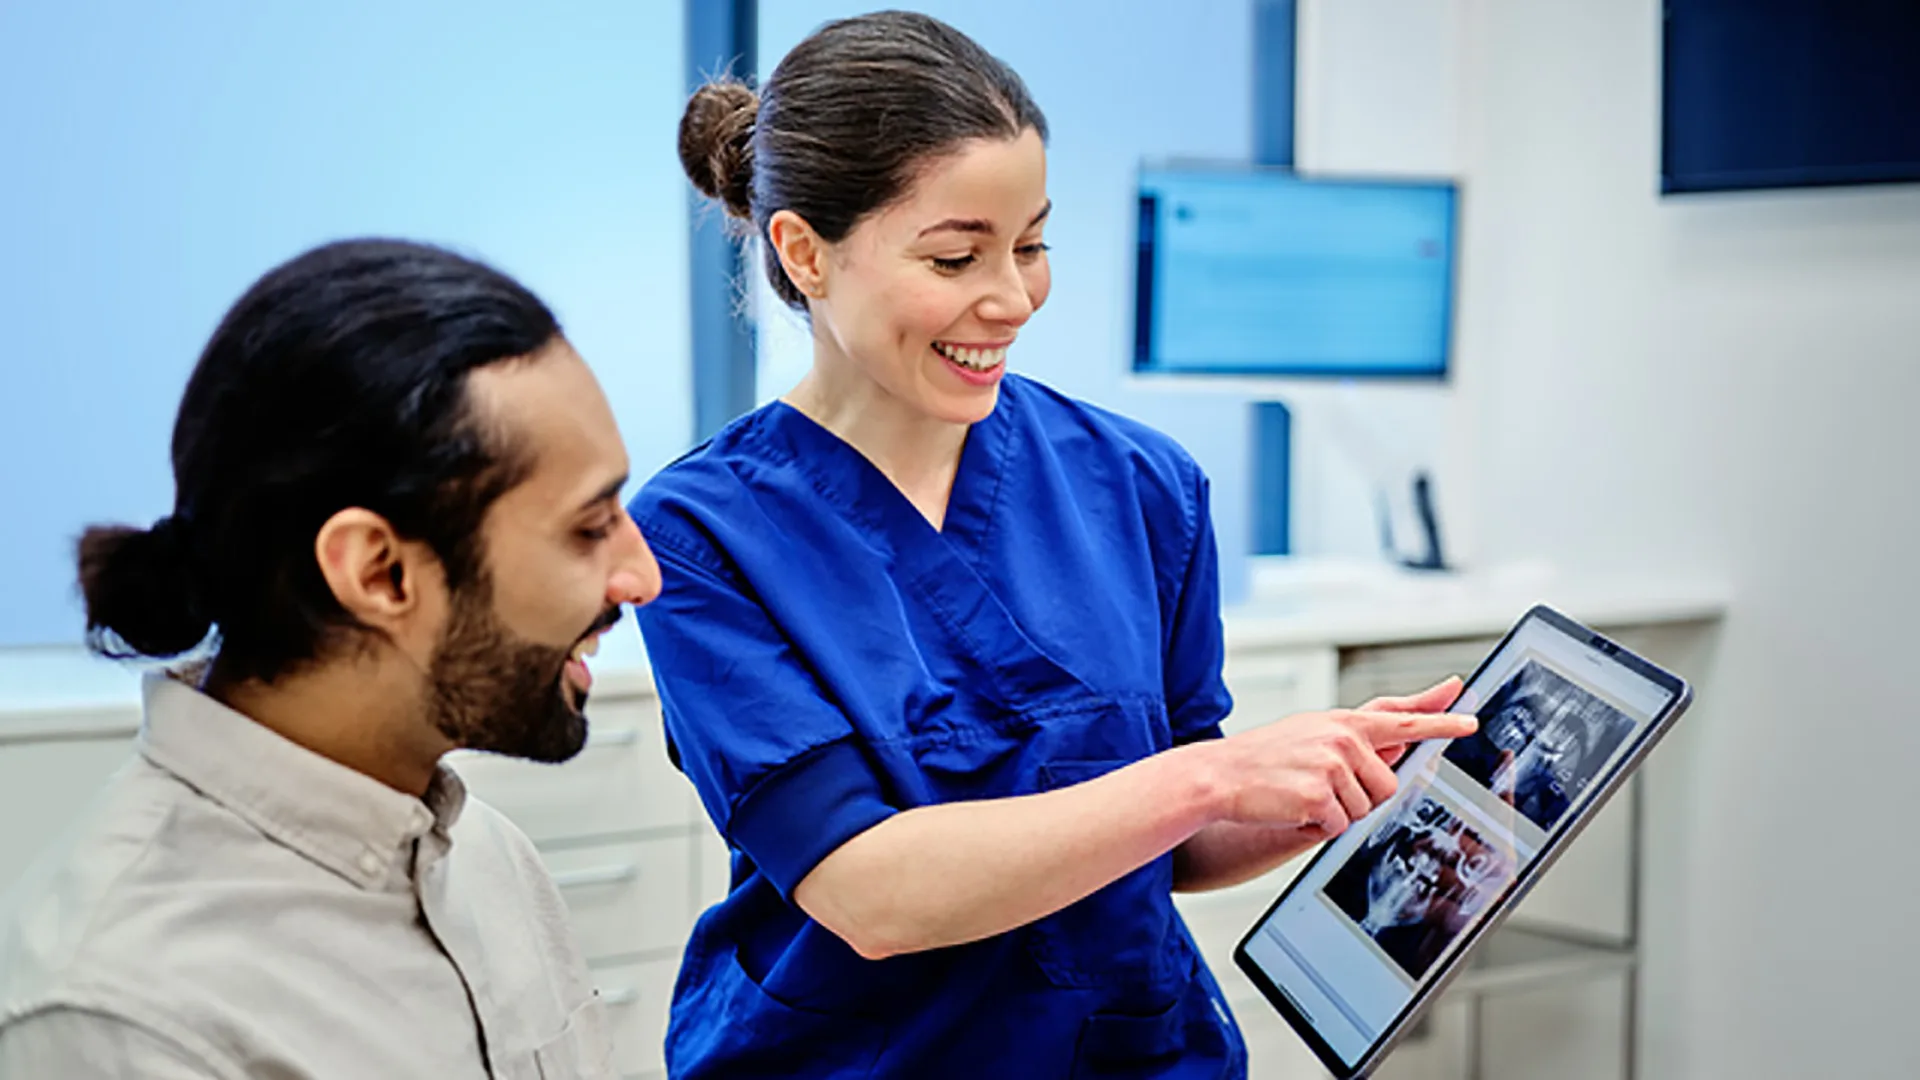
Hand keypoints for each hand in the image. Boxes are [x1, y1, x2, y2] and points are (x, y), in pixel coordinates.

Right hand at [1200, 694, 1475, 840]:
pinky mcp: (1319, 795)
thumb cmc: (1263, 758)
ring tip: (1301, 795)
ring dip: (1337, 814)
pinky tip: (1294, 809)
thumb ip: (1356, 737)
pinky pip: (1339, 827)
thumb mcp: (1311, 732)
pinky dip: (1318, 827)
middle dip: (1361, 798)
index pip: (1401, 718)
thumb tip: (1400, 742)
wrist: (1218, 775)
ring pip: (1364, 810)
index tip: (1470, 719)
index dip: (1439, 719)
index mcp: (1342, 722)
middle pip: (1387, 786)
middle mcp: (1341, 738)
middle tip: (1320, 788)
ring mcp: (1331, 765)